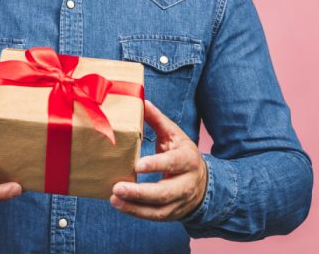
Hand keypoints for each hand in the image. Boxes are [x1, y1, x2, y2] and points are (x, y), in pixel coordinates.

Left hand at [109, 99, 207, 220]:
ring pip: (158, 209)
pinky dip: (136, 212)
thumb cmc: (181, 153)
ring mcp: (180, 201)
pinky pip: (154, 217)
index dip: (156, 165)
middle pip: (165, 192)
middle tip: (117, 187)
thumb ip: (158, 120)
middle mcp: (186, 183)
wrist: (203, 183)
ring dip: (134, 206)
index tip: (137, 166)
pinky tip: (120, 205)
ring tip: (114, 198)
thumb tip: (142, 101)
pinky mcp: (172, 214)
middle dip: (140, 192)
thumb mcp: (174, 135)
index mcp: (188, 160)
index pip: (173, 163)